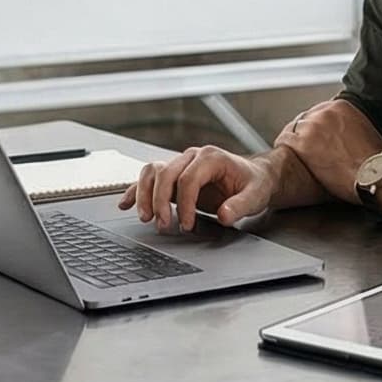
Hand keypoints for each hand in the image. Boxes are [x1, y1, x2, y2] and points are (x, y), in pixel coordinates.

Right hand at [118, 144, 329, 232]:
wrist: (254, 177)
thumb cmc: (254, 184)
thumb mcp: (256, 195)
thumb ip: (241, 205)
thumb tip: (224, 215)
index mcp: (211, 157)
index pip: (188, 179)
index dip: (184, 204)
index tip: (186, 224)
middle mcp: (191, 157)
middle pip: (164, 173)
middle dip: (160, 201)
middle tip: (162, 224)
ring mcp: (180, 163)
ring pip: (151, 172)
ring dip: (144, 195)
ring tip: (145, 217)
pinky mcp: (173, 175)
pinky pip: (148, 178)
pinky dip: (136, 190)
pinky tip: (126, 203)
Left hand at [275, 99, 381, 201]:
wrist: (376, 175)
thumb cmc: (376, 160)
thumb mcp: (366, 130)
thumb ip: (349, 125)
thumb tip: (342, 132)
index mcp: (340, 106)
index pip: (317, 112)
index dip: (314, 126)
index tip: (314, 135)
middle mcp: (323, 112)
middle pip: (304, 119)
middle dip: (305, 133)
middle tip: (308, 147)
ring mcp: (311, 127)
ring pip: (293, 129)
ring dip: (295, 140)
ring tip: (298, 153)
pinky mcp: (302, 143)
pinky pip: (284, 141)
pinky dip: (285, 148)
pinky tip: (287, 156)